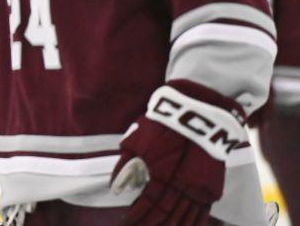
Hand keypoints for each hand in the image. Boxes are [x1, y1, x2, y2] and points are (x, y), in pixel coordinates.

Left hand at [110, 80, 246, 225]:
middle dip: (152, 225)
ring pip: (185, 218)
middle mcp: (181, 187)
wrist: (199, 113)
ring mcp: (199, 189)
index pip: (147, 205)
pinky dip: (193, 224)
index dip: (137, 217)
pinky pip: (203, 213)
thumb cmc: (163, 125)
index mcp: (161, 176)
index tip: (127, 223)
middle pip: (166, 215)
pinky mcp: (212, 186)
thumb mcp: (137, 141)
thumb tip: (114, 188)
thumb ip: (125, 166)